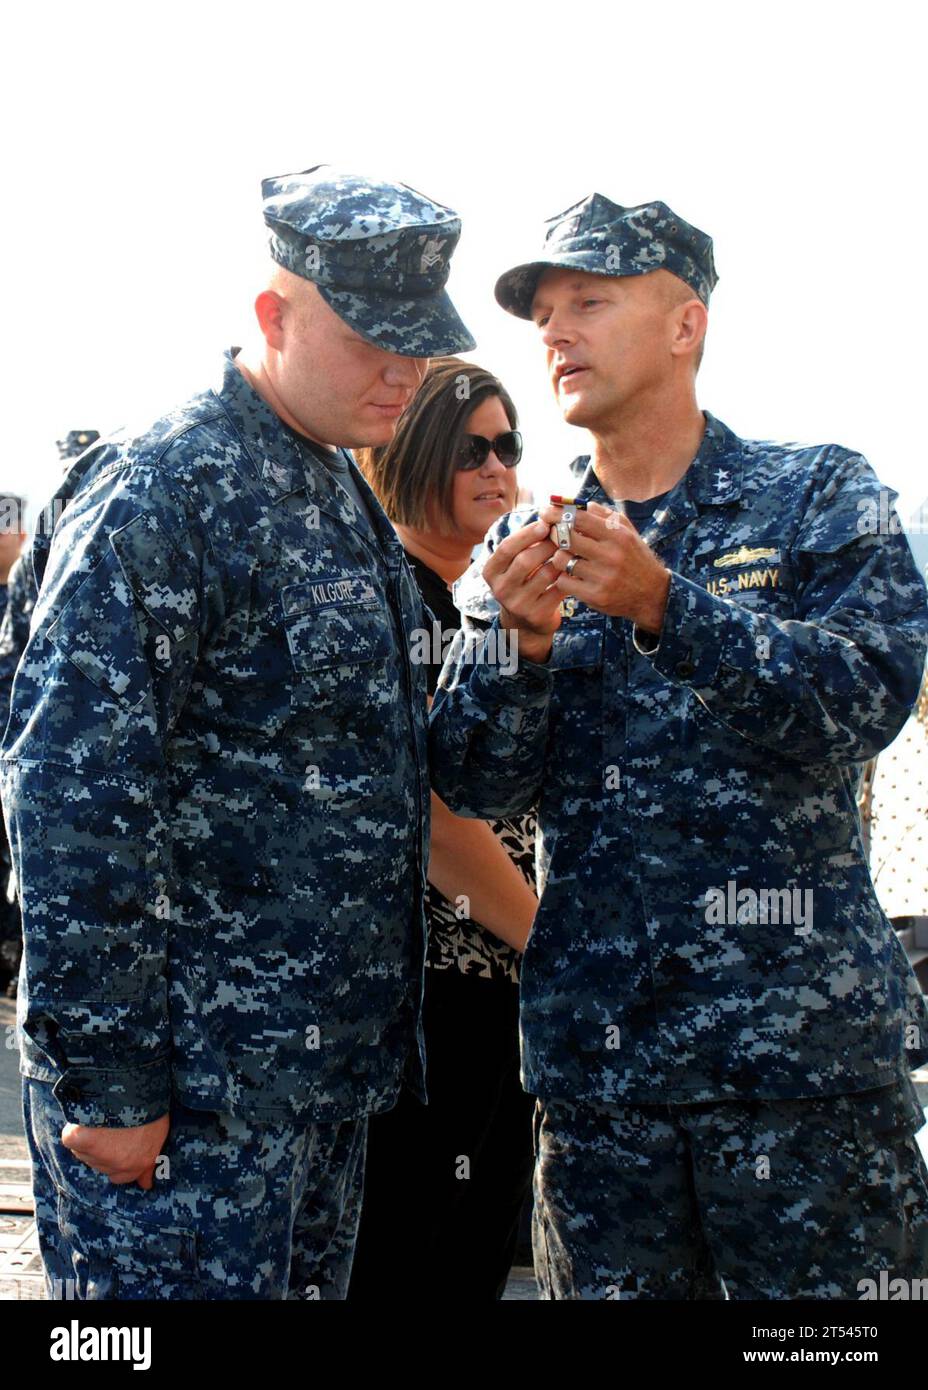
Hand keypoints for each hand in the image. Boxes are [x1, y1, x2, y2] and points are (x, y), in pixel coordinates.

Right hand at [61, 1113, 169, 1189]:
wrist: (135, 1089)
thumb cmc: (150, 1107)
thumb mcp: (159, 1134)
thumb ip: (149, 1161)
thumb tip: (145, 1185)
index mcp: (139, 1163)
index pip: (123, 1177)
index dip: (121, 1163)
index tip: (119, 1154)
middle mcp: (118, 1166)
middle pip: (104, 1168)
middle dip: (105, 1153)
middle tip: (110, 1130)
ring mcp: (98, 1156)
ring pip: (86, 1154)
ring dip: (91, 1141)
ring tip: (102, 1118)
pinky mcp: (81, 1142)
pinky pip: (71, 1139)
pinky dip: (74, 1131)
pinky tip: (83, 1119)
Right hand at [483, 520, 561, 663]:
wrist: (525, 623)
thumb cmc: (523, 582)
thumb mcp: (514, 564)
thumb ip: (524, 543)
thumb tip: (548, 515)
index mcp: (491, 572)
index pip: (507, 548)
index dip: (526, 534)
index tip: (544, 524)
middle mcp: (500, 589)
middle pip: (525, 560)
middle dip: (547, 544)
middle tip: (563, 535)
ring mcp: (518, 604)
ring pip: (545, 574)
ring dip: (561, 559)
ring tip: (571, 549)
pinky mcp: (536, 614)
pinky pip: (558, 589)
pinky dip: (568, 576)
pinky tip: (574, 568)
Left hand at [538, 500, 670, 633]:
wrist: (652, 594)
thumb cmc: (635, 558)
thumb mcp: (627, 532)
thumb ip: (605, 516)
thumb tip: (580, 504)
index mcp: (618, 535)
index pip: (580, 519)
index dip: (558, 513)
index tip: (545, 512)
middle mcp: (611, 555)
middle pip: (566, 538)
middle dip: (553, 534)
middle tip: (551, 534)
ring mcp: (603, 577)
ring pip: (562, 560)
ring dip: (559, 557)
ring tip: (565, 557)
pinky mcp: (596, 596)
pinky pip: (564, 582)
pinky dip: (563, 577)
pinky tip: (571, 576)